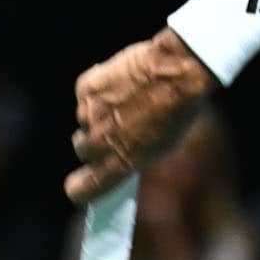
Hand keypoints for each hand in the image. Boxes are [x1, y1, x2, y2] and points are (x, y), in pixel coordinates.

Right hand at [65, 28, 214, 203]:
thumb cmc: (179, 109)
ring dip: (98, 114)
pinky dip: (99, 90)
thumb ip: (134, 155)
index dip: (80, 188)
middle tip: (115, 128)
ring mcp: (89, 114)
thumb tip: (122, 156)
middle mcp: (99, 141)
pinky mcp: (85, 89)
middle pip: (83, 149)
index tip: (80, 185)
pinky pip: (86, 95)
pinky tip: (121, 81)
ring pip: (84, 120)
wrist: (176, 70)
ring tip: (125, 99)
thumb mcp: (164, 145)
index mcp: (120, 161)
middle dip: (95, 141)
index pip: (83, 188)